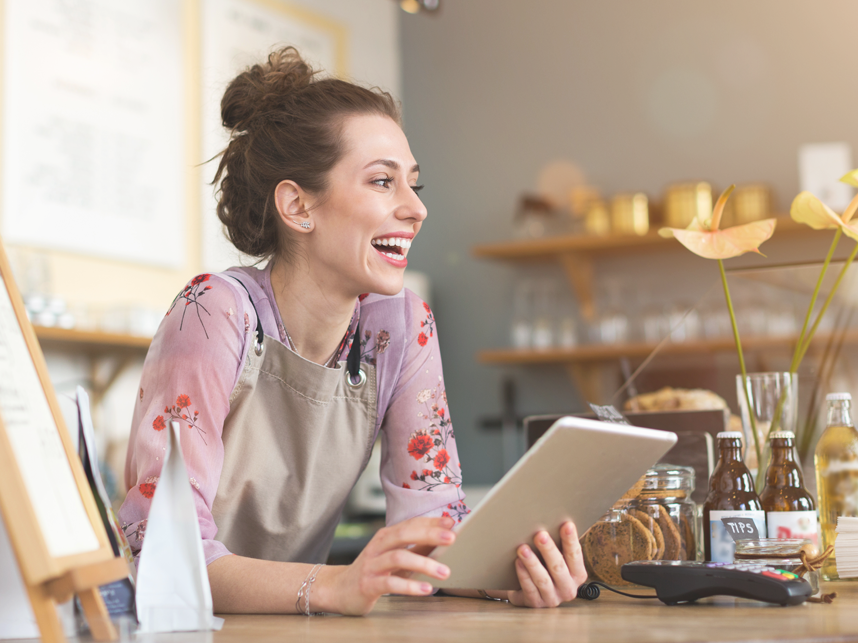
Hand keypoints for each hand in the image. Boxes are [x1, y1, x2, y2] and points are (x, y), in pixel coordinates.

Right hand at [324, 516, 455, 614]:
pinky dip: (410, 585)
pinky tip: (426, 589)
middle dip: (429, 534)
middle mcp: (378, 546)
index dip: (431, 522)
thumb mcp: (395, 557)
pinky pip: (390, 583)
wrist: (339, 589)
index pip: (411, 524)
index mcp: (386, 536)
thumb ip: (417, 548)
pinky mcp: (368, 584)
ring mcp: (372, 565)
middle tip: (452, 539)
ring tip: (444, 572)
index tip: (451, 522)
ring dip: (424, 564)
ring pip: (399, 558)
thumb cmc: (373, 571)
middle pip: (404, 534)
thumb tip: (444, 538)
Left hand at [508, 521, 586, 607]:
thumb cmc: (546, 566)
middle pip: (558, 567)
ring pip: (542, 579)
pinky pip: (529, 589)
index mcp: (577, 574)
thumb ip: (559, 544)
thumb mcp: (556, 557)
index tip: (567, 524)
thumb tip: (554, 518)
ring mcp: (552, 598)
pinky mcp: (536, 604)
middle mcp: (568, 588)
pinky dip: (523, 575)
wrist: (530, 590)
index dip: (571, 540)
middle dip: (549, 550)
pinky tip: (517, 562)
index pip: (575, 555)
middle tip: (540, 534)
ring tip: (523, 548)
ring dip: (532, 563)